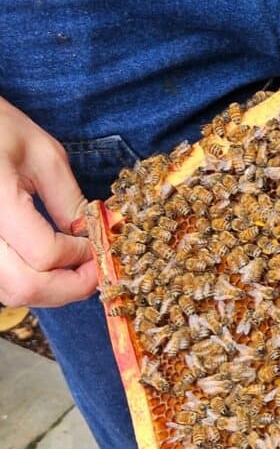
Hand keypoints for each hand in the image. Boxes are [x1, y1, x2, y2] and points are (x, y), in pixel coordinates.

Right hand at [0, 96, 96, 306]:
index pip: (45, 253)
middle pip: (25, 287)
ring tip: (74, 268)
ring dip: (50, 291)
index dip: (82, 256)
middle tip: (95, 270)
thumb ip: (69, 200)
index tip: (100, 243)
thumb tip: (92, 236)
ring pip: (9, 293)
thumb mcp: (44, 155)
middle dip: (71, 286)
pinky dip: (27, 285)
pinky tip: (46, 266)